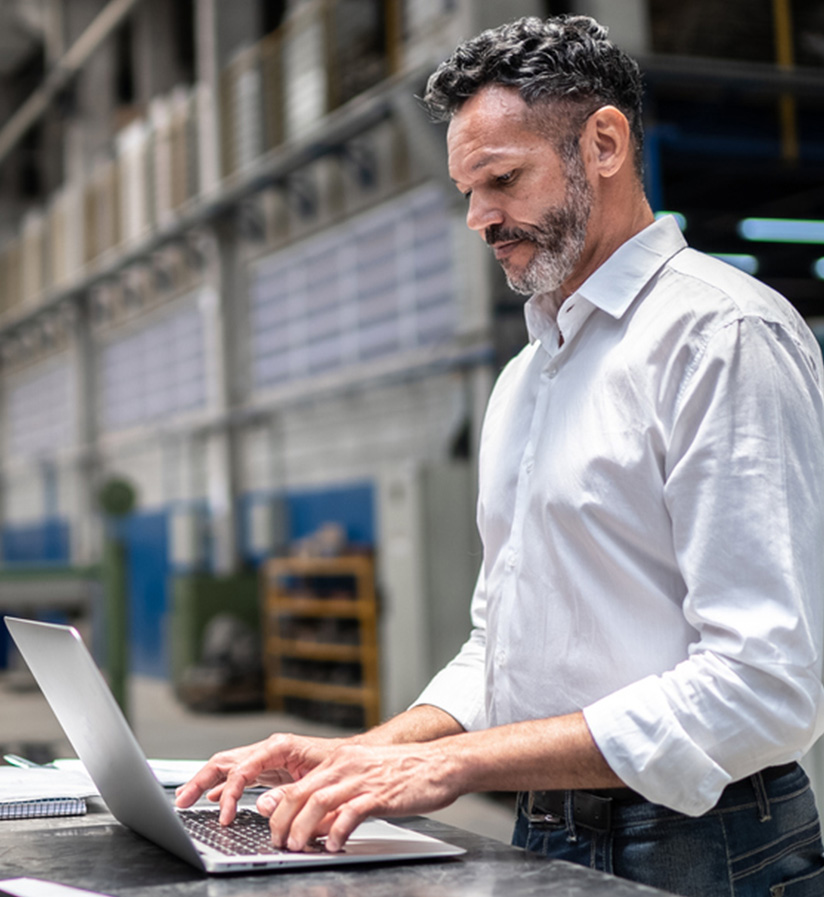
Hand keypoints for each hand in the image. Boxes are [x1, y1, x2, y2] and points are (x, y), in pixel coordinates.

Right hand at [174, 733, 343, 823]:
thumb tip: (261, 806)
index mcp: (279, 747)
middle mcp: (269, 749)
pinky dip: (222, 786)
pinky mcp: (269, 769)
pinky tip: (212, 798)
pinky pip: (238, 775)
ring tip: (185, 798)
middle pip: (225, 761)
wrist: (353, 758)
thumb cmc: (339, 764)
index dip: (229, 793)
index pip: (242, 768)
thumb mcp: (317, 779)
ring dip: (205, 781)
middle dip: (200, 779)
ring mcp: (267, 758)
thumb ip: (289, 793)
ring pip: (227, 767)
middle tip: (182, 800)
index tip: (224, 816)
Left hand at [256, 740, 459, 852]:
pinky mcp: (380, 794)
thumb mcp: (365, 778)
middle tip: (280, 843)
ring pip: (319, 801)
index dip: (280, 809)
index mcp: (341, 760)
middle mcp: (347, 765)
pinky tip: (334, 844)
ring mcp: (363, 778)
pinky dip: (337, 830)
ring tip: (298, 847)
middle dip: (284, 821)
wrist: (441, 763)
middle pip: (302, 793)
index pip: (299, 784)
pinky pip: (351, 812)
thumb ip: (339, 798)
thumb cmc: (405, 773)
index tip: (272, 828)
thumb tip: (315, 824)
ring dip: (303, 828)